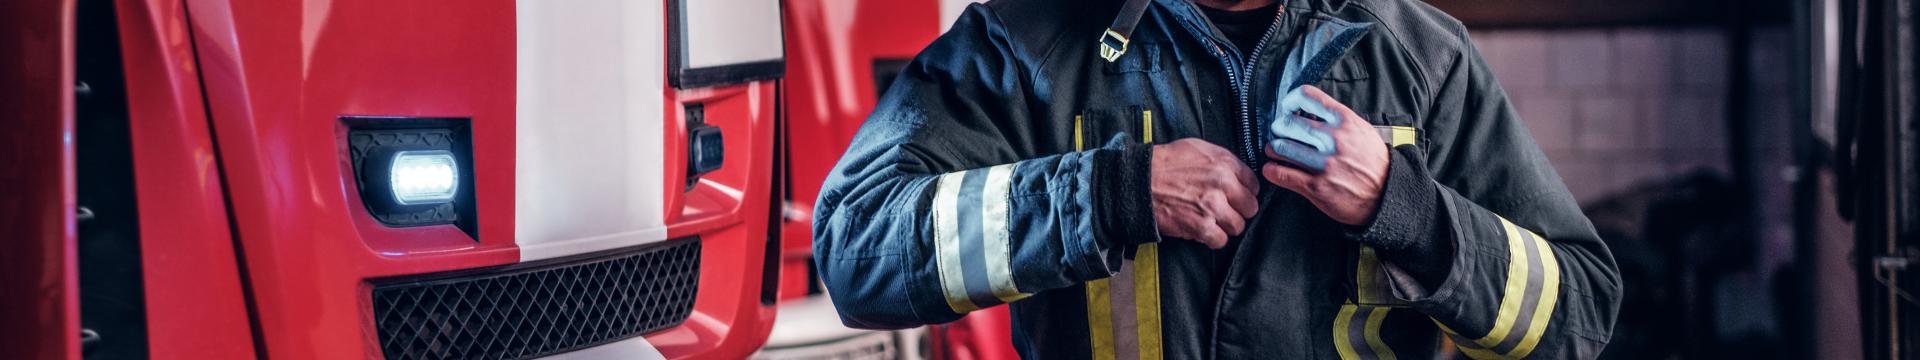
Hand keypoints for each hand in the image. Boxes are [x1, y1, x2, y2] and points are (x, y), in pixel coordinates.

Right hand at [1151, 138, 1259, 248]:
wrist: (1140, 180)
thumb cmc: (1166, 162)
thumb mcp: (1198, 148)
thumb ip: (1223, 160)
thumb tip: (1239, 174)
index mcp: (1224, 163)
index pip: (1254, 184)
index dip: (1245, 192)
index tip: (1236, 196)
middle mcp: (1223, 184)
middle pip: (1250, 208)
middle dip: (1239, 211)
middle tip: (1225, 210)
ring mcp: (1212, 207)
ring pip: (1237, 226)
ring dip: (1226, 226)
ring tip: (1212, 220)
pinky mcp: (1200, 226)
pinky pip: (1220, 240)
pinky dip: (1212, 238)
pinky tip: (1203, 230)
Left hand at [1262, 86, 1389, 225]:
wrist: (1388, 193)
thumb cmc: (1372, 160)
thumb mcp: (1360, 130)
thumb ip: (1336, 119)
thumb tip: (1307, 112)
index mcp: (1344, 120)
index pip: (1306, 96)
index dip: (1290, 101)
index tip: (1288, 109)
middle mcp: (1334, 139)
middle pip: (1287, 123)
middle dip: (1279, 128)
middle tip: (1280, 134)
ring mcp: (1325, 164)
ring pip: (1280, 148)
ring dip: (1273, 149)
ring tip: (1275, 151)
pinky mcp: (1317, 187)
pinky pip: (1281, 174)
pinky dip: (1271, 170)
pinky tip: (1273, 169)